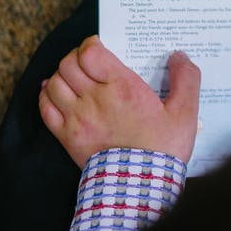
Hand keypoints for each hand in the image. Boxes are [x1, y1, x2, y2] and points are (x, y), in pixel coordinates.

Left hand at [38, 35, 201, 167]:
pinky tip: (54, 93)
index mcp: (122, 87)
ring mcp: (77, 118)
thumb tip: (179, 56)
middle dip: (76, 57)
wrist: (141, 186)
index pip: (90, 52)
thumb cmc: (163, 149)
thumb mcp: (185, 113)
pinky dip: (46, 95)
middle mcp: (94, 98)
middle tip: (88, 62)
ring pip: (54, 82)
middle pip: (69, 64)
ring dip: (61, 75)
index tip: (99, 47)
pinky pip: (45, 107)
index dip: (91, 44)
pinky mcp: (67, 136)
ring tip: (74, 78)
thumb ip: (186, 79)